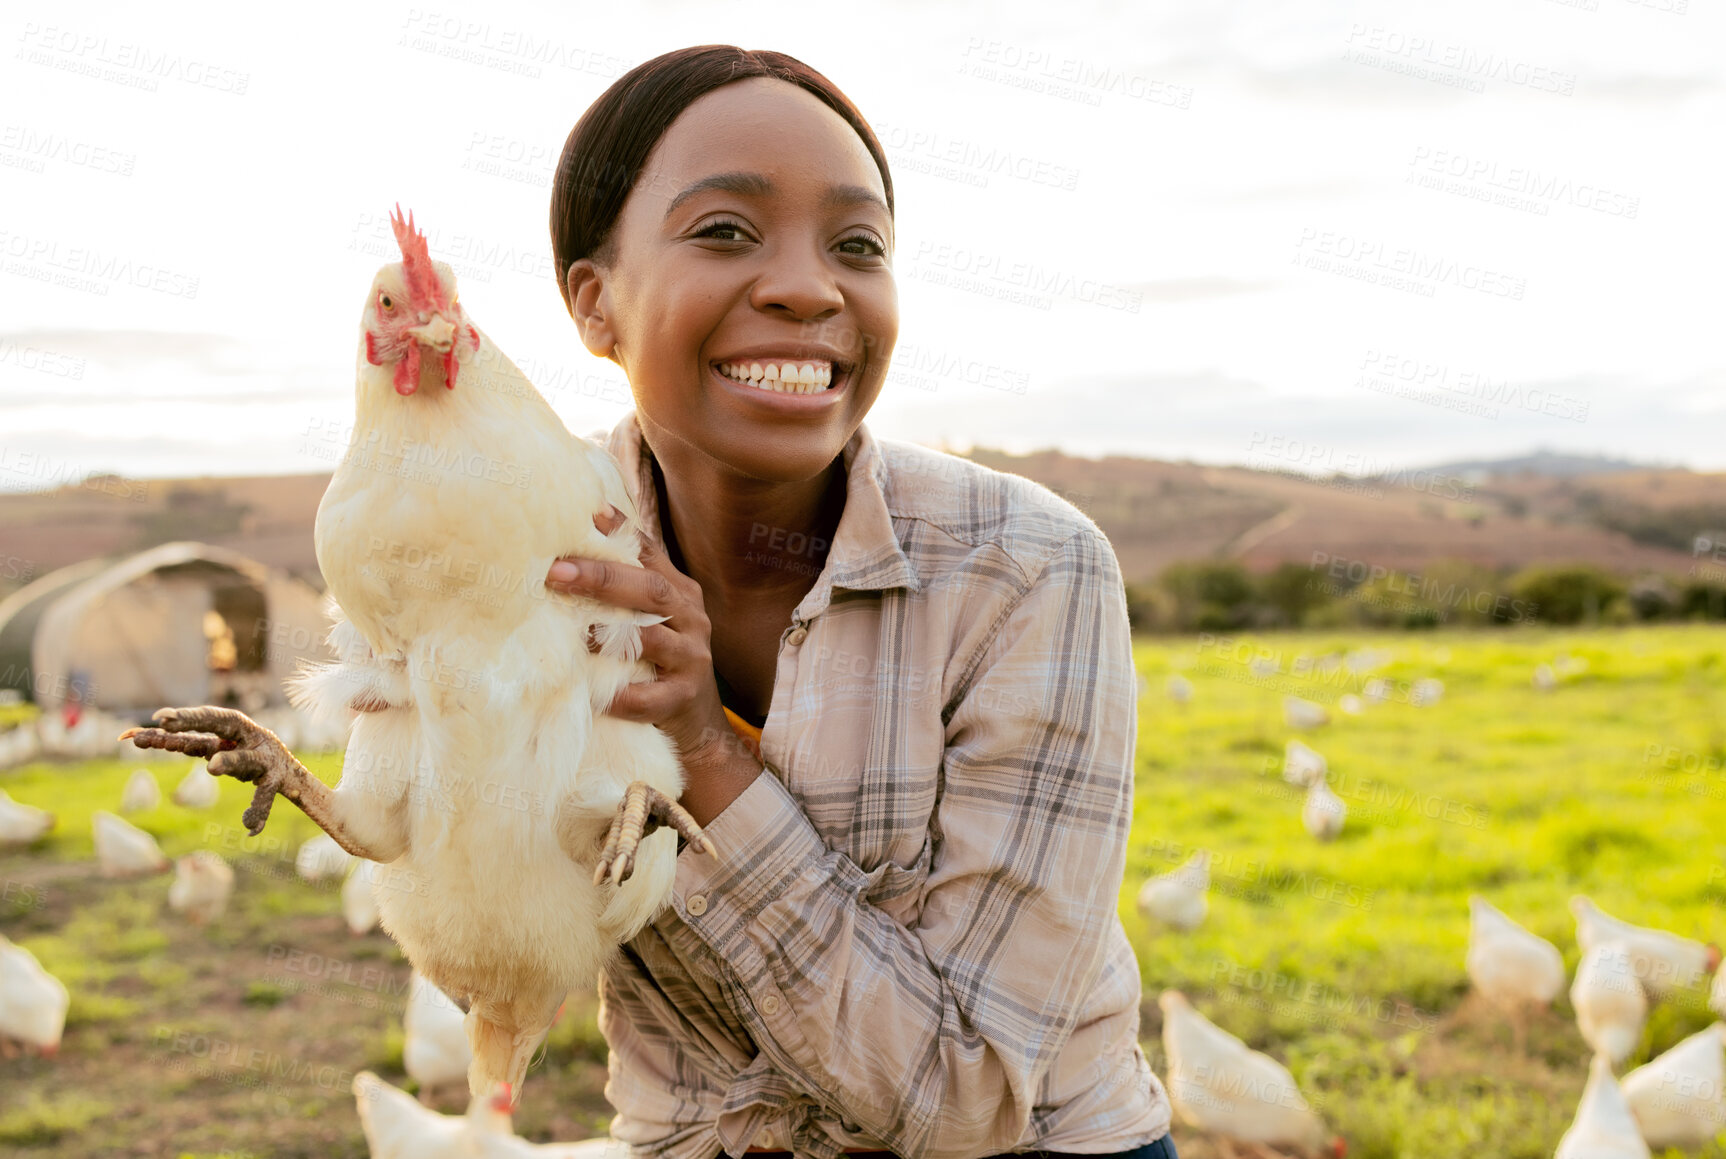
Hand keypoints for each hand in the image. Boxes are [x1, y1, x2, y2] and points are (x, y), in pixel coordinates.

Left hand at [546, 507, 760, 826]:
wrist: (698, 726)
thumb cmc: (659, 663)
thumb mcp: (650, 619)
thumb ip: (622, 587)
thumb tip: (570, 544)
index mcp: (680, 592)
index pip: (650, 553)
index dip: (620, 533)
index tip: (587, 514)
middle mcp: (691, 618)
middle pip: (650, 589)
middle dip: (602, 577)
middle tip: (557, 572)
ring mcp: (692, 659)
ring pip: (655, 640)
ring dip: (614, 635)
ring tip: (578, 631)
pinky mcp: (684, 698)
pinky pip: (651, 697)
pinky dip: (622, 695)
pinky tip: (594, 695)